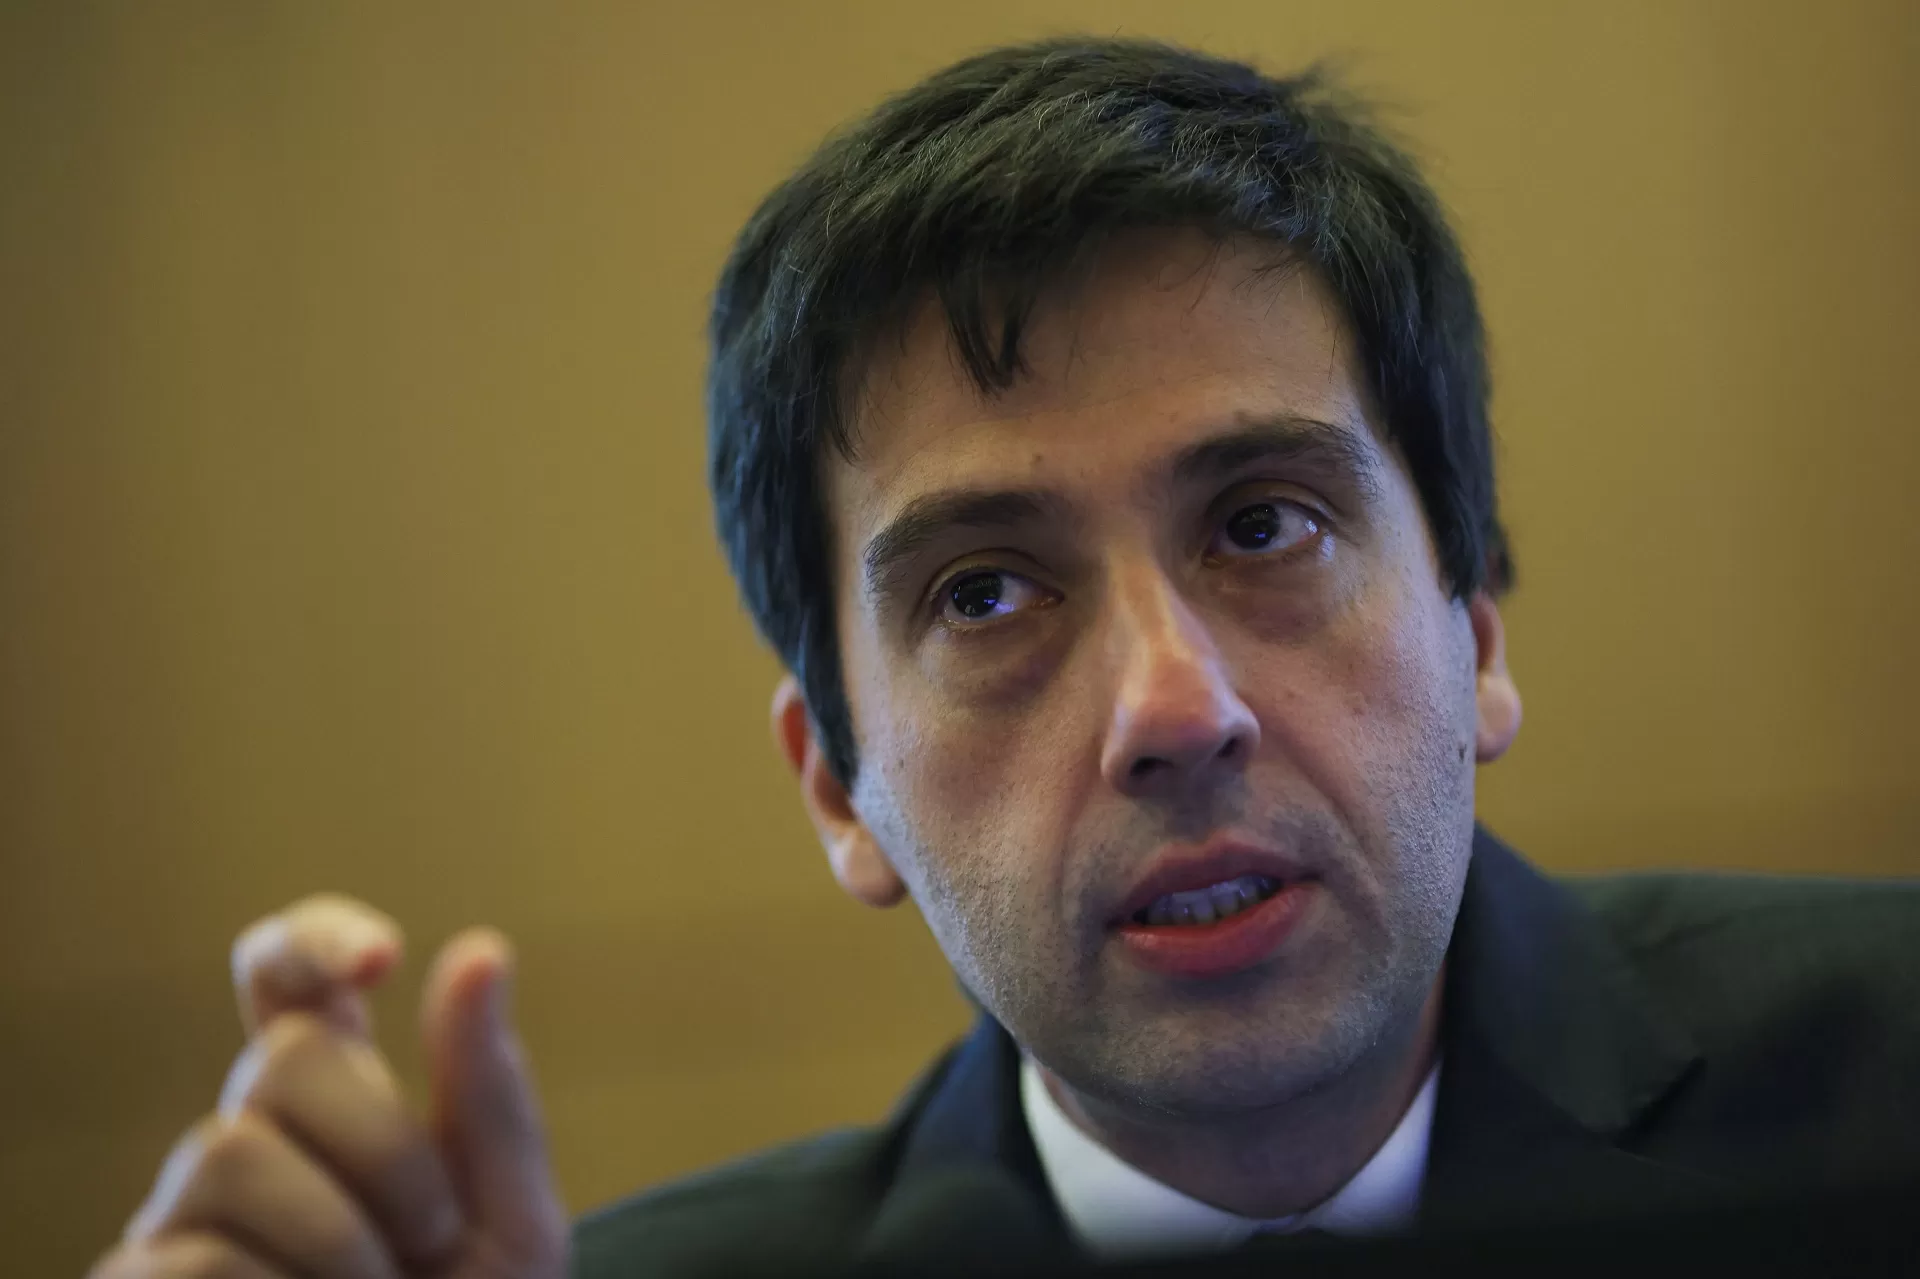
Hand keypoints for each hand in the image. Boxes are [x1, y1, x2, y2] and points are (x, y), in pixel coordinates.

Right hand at [88, 895, 569, 1278]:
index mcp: (341, 1107)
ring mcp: (181, 1222)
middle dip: (382, 1141)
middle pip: (281, 1058)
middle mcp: (249, 1146)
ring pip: (226, 1151)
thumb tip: (479, 949)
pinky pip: (187, 1258)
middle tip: (430, 1239)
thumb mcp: (514, 1220)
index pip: (287, 981)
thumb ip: (491, 1095)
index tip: (382, 959)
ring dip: (339, 1236)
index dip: (314, 940)